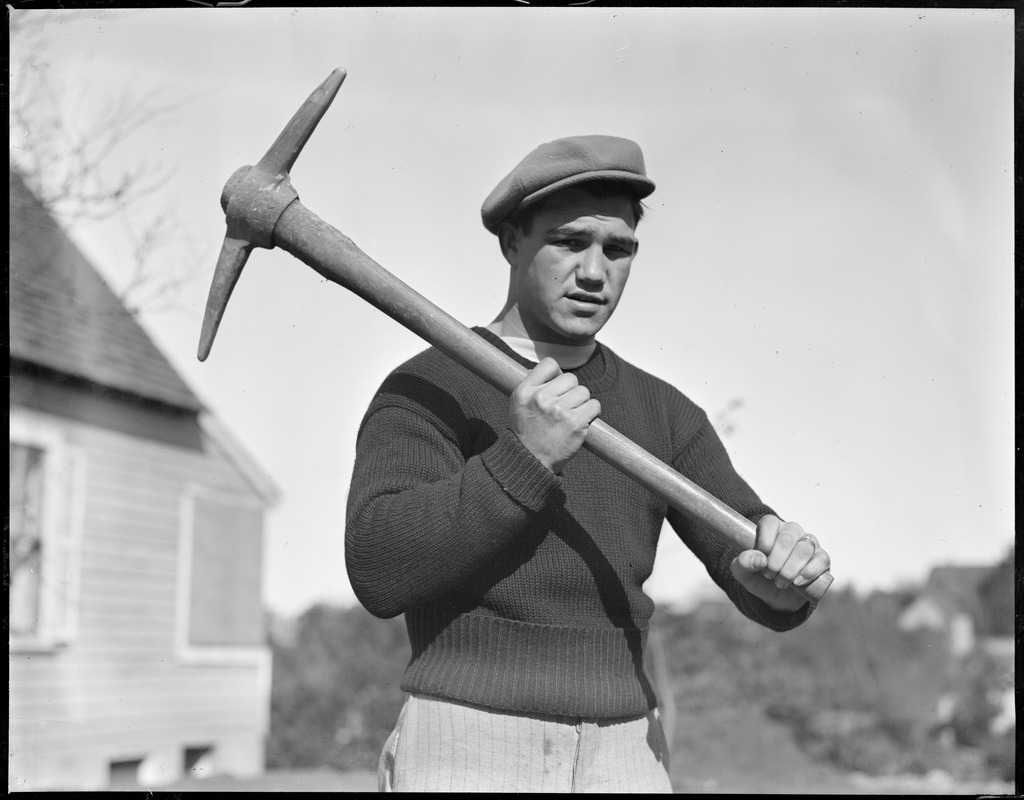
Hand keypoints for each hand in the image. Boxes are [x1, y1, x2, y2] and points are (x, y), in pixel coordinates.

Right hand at [510, 357, 600, 473]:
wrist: (531, 461)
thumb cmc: (527, 431)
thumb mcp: (518, 404)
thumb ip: (533, 385)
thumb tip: (553, 370)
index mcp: (525, 391)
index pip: (549, 364)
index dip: (557, 374)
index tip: (556, 387)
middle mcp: (541, 398)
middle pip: (571, 378)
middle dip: (570, 391)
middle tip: (563, 407)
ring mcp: (559, 411)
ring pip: (584, 391)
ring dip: (581, 403)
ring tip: (570, 416)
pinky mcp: (576, 424)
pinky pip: (594, 405)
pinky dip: (592, 413)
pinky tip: (581, 421)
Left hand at [730, 515, 830, 610]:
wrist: (777, 597)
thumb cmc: (759, 578)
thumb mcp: (743, 573)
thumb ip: (743, 563)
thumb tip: (758, 559)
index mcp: (771, 528)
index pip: (770, 523)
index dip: (764, 542)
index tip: (760, 561)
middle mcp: (791, 531)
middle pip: (787, 538)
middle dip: (776, 561)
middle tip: (769, 575)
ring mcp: (809, 543)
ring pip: (804, 549)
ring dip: (790, 570)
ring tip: (781, 582)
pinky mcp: (822, 558)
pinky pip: (821, 559)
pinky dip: (808, 573)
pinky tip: (797, 582)